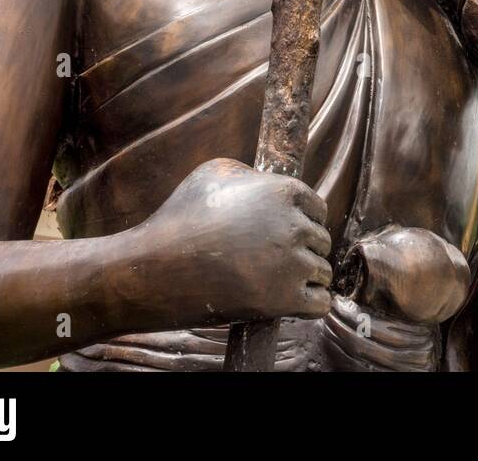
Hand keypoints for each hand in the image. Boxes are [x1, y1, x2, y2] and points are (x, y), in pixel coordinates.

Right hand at [143, 158, 332, 323]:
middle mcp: (294, 225)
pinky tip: (297, 300)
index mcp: (283, 191)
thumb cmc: (180, 218)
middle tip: (278, 258)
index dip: (306, 220)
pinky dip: (312, 303)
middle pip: (322, 240)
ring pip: (323, 272)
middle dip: (305, 249)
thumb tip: (267, 181)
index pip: (318, 208)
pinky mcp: (284, 300)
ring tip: (281, 280)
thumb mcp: (214, 173)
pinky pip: (321, 303)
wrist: (155, 269)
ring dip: (307, 277)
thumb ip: (251, 174)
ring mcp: (291, 264)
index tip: (291, 232)